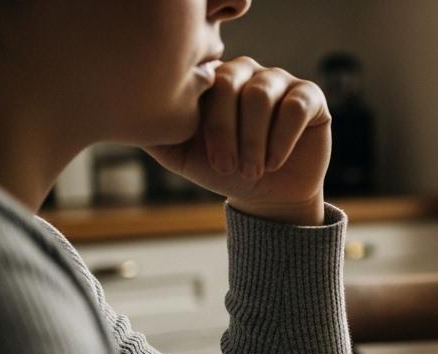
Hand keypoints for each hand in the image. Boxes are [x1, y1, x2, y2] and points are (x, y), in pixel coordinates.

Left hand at [144, 57, 329, 224]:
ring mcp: (281, 81)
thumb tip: (126, 115)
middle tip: (231, 168)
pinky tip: (275, 161)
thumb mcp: (182, 155)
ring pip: (262, 96)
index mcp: (216, 80)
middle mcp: (248, 73)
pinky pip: (296, 107)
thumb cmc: (226, 172)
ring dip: (255, 141)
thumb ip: (156, 132)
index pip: (206, 83)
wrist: (269, 197)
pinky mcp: (311, 97)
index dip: (210, 125)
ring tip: (254, 170)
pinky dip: (283, 139)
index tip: (213, 162)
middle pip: (233, 85)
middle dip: (230, 133)